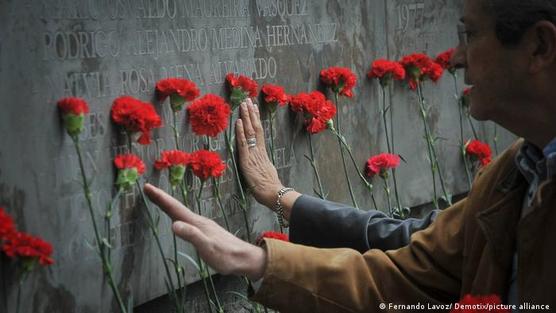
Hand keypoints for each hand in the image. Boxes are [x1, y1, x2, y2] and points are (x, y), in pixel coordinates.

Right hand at [144, 183, 266, 280]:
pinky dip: (177, 214)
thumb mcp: (207, 247)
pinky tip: (178, 218)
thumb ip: (192, 236)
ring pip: (182, 212)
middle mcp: (199, 221)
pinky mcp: (205, 232)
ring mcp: (203, 226)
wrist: (244, 258)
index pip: (175, 208)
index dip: (161, 198)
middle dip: (161, 198)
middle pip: (176, 207)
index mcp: (196, 223)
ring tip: (158, 199)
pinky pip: (187, 219)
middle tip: (147, 189)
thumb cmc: (226, 256)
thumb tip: (173, 225)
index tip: (147, 187)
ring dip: (169, 205)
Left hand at [235, 98, 283, 207]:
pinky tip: (239, 122)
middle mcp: (258, 151)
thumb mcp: (267, 173)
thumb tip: (263, 165)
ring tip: (243, 104)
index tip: (254, 108)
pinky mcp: (247, 161)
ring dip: (246, 117)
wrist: (273, 194)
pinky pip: (243, 144)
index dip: (256, 119)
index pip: (259, 132)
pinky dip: (241, 132)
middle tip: (247, 100)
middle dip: (251, 113)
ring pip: (250, 132)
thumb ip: (263, 166)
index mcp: (263, 154)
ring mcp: (253, 155)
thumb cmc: (270, 188)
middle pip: (256, 128)